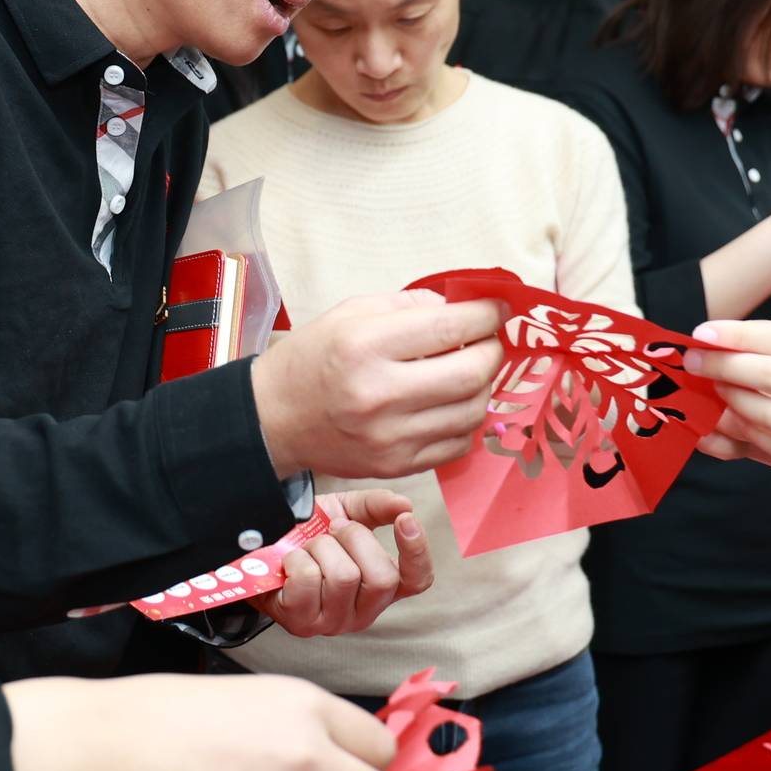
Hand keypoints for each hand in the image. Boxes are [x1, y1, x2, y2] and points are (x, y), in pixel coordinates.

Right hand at [254, 292, 504, 478]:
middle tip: (488, 341)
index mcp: (365, 345)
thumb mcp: (349, 313)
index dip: (486, 315)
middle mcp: (380, 394)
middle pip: (471, 373)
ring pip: (472, 411)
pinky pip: (457, 443)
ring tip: (469, 370)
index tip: (497, 309)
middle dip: (492, 351)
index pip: (450, 327)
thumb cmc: (311, 360)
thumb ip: (409, 305)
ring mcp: (391, 436)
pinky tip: (451, 403)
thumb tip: (461, 307)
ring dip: (483, 386)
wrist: (273, 419)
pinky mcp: (397, 465)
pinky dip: (466, 419)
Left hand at [259, 492, 435, 638]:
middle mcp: (364, 611)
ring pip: (344, 578)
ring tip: (308, 547)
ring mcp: (333, 622)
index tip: (406, 519)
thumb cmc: (308, 534)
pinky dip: (296, 559)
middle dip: (355, 540)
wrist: (262, 545)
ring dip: (320, 548)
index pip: (417, 581)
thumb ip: (376, 506)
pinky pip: (309, 581)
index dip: (418, 552)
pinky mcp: (302, 624)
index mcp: (382, 586)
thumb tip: (405, 505)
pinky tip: (290, 563)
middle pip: (382, 579)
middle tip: (333, 530)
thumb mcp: (344, 512)